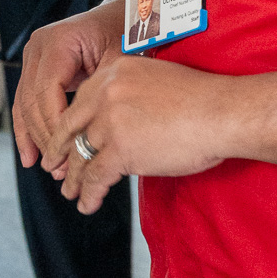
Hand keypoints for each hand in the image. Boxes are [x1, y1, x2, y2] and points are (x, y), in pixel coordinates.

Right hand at [12, 0, 124, 168]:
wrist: (123, 16)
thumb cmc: (127, 35)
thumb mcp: (120, 63)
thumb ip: (103, 97)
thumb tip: (91, 140)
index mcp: (57, 42)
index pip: (47, 92)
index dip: (56, 125)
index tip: (71, 152)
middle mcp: (38, 47)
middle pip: (32, 102)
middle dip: (46, 138)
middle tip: (61, 167)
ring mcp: (33, 57)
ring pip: (25, 106)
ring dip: (35, 139)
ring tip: (50, 167)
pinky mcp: (35, 69)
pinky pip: (26, 104)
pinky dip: (29, 130)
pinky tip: (31, 155)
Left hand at [45, 54, 231, 213]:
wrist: (222, 112)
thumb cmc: (202, 99)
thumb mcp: (156, 81)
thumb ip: (130, 95)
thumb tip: (122, 121)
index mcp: (113, 73)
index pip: (80, 104)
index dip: (69, 128)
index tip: (65, 141)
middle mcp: (105, 94)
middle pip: (71, 129)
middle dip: (59, 153)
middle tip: (53, 167)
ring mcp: (110, 122)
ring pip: (80, 156)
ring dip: (73, 180)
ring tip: (71, 192)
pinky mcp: (120, 150)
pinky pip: (95, 178)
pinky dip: (89, 194)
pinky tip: (87, 204)